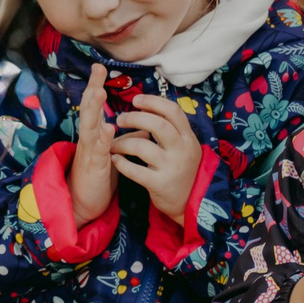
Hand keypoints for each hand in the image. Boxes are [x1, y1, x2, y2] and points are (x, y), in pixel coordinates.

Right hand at [69, 64, 118, 224]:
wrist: (84, 202)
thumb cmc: (100, 175)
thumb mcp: (113, 152)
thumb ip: (126, 138)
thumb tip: (145, 127)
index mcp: (94, 134)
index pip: (95, 106)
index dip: (96, 86)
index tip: (100, 67)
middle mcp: (89, 139)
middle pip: (88, 110)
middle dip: (92, 89)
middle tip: (96, 70)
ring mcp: (89, 153)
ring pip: (89, 128)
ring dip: (94, 111)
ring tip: (99, 93)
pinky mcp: (93, 168)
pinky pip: (98, 152)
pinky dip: (103, 140)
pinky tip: (108, 129)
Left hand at [112, 93, 203, 225]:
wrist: (190, 202)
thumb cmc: (181, 169)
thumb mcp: (185, 146)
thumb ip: (172, 128)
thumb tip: (148, 106)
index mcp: (188, 137)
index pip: (172, 110)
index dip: (152, 101)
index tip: (136, 100)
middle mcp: (182, 150)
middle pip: (157, 124)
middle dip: (134, 118)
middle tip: (120, 120)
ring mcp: (171, 167)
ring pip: (142, 147)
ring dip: (122, 142)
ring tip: (113, 144)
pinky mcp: (160, 184)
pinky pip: (135, 171)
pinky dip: (122, 163)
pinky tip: (115, 159)